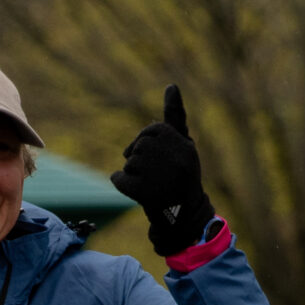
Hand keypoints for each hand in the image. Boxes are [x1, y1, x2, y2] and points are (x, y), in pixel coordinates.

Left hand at [110, 83, 215, 256]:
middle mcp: (176, 159)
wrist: (184, 218)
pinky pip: (119, 179)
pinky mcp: (144, 192)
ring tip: (151, 185)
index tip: (158, 157)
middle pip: (139, 146)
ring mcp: (161, 176)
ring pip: (129, 162)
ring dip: (133, 172)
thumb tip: (171, 85)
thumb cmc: (181, 178)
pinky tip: (136, 192)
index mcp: (185, 146)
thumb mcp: (183, 146)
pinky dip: (121, 183)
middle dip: (140, 158)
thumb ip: (174, 117)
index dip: (149, 142)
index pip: (154, 130)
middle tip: (154, 175)